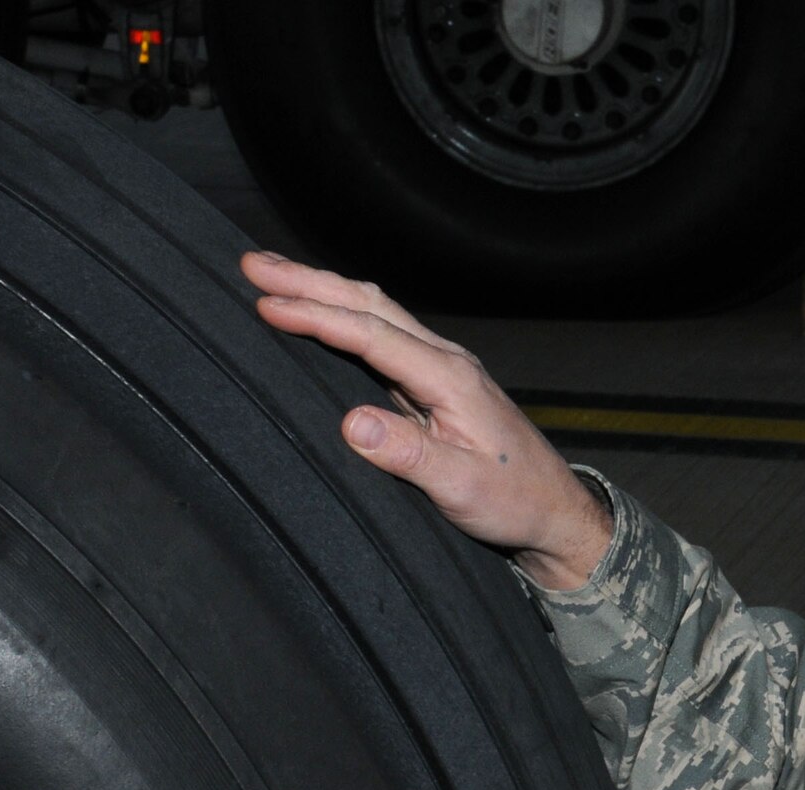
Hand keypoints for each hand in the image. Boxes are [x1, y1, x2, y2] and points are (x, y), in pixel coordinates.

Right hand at [241, 251, 610, 589]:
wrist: (553, 510)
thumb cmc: (514, 500)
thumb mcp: (461, 488)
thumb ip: (407, 456)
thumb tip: (350, 422)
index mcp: (449, 377)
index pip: (371, 334)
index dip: (317, 316)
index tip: (266, 304)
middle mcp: (445, 362)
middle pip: (370, 305)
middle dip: (310, 281)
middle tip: (252, 264)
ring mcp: (440, 370)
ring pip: (376, 314)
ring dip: (324, 290)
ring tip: (272, 276)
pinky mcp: (434, 386)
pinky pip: (381, 337)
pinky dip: (344, 316)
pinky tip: (319, 314)